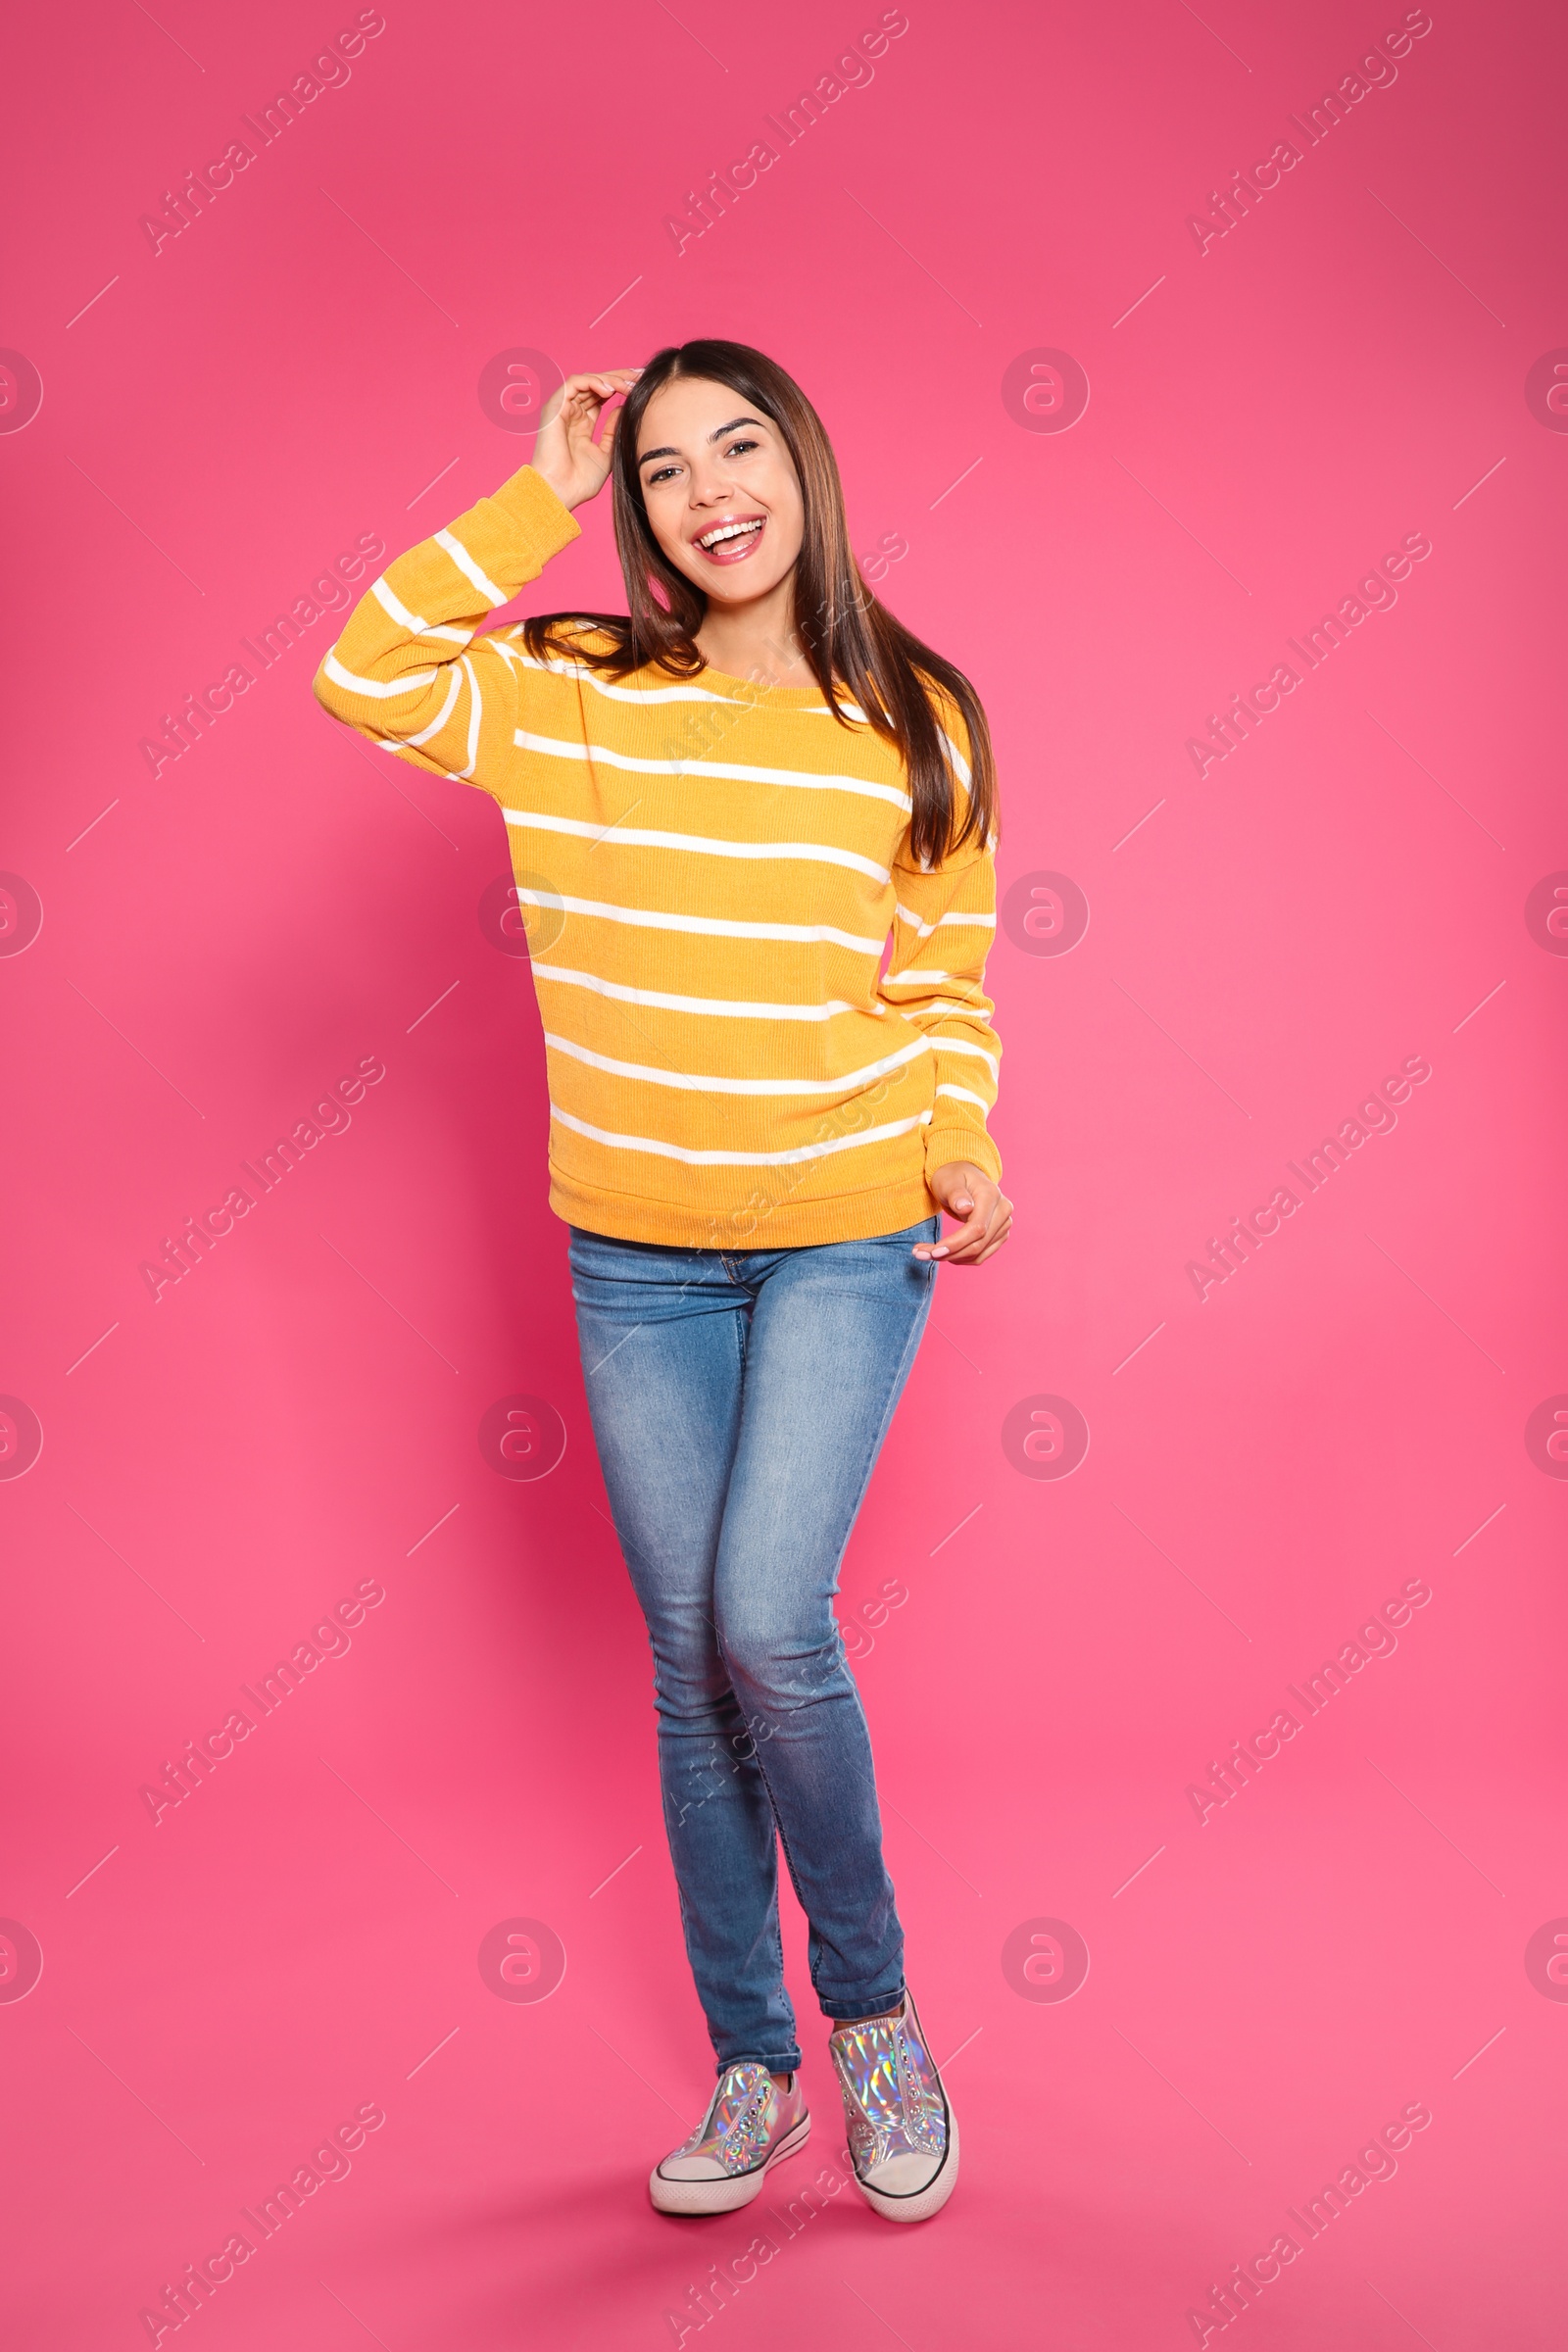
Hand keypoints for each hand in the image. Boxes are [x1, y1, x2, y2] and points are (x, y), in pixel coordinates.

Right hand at [531, 369, 642, 510]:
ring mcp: (562, 409)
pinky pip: (574, 383)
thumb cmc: (579, 481)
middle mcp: (571, 413)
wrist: (560, 492)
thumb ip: (613, 431)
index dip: (621, 387)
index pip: (602, 396)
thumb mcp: (606, 454)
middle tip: (640, 376)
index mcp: (581, 424)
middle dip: (620, 377)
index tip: (642, 385)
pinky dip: (593, 382)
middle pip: (596, 384)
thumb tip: (623, 408)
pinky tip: (610, 390)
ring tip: (629, 386)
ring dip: (610, 379)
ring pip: (587, 380)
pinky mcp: (554, 406)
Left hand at [914, 1163, 1012, 1265]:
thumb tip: (965, 1208)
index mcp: (991, 1196)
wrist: (964, 1175)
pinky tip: (944, 1253)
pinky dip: (961, 1258)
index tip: (934, 1251)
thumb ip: (956, 1193)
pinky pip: (981, 1255)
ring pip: (979, 1253)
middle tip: (920, 1254)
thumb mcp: (949, 1180)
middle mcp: (1003, 1211)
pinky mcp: (999, 1235)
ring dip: (952, 1258)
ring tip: (927, 1253)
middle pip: (978, 1244)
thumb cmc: (953, 1176)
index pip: (977, 1228)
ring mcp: (1003, 1225)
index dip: (956, 1243)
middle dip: (949, 1253)